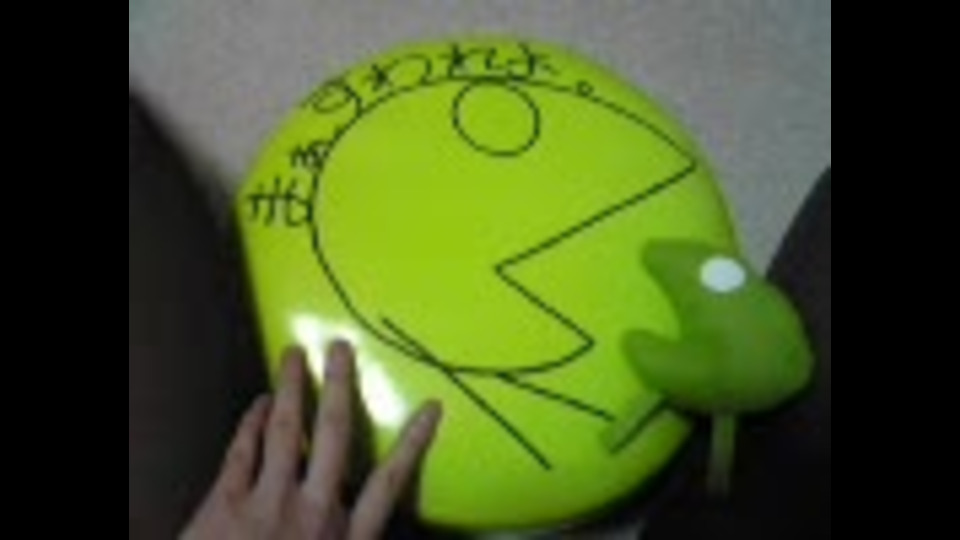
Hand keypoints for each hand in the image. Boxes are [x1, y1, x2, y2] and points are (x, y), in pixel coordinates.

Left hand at [181, 341, 441, 539]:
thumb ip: (352, 539)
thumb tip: (368, 518)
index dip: (412, 443)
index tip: (432, 408)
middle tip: (340, 347)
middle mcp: (313, 513)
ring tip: (294, 354)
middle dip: (339, 388)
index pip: (389, 483)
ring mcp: (266, 505)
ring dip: (291, 388)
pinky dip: (250, 422)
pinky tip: (257, 403)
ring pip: (287, 431)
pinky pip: (241, 451)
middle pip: (335, 438)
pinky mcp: (223, 504)